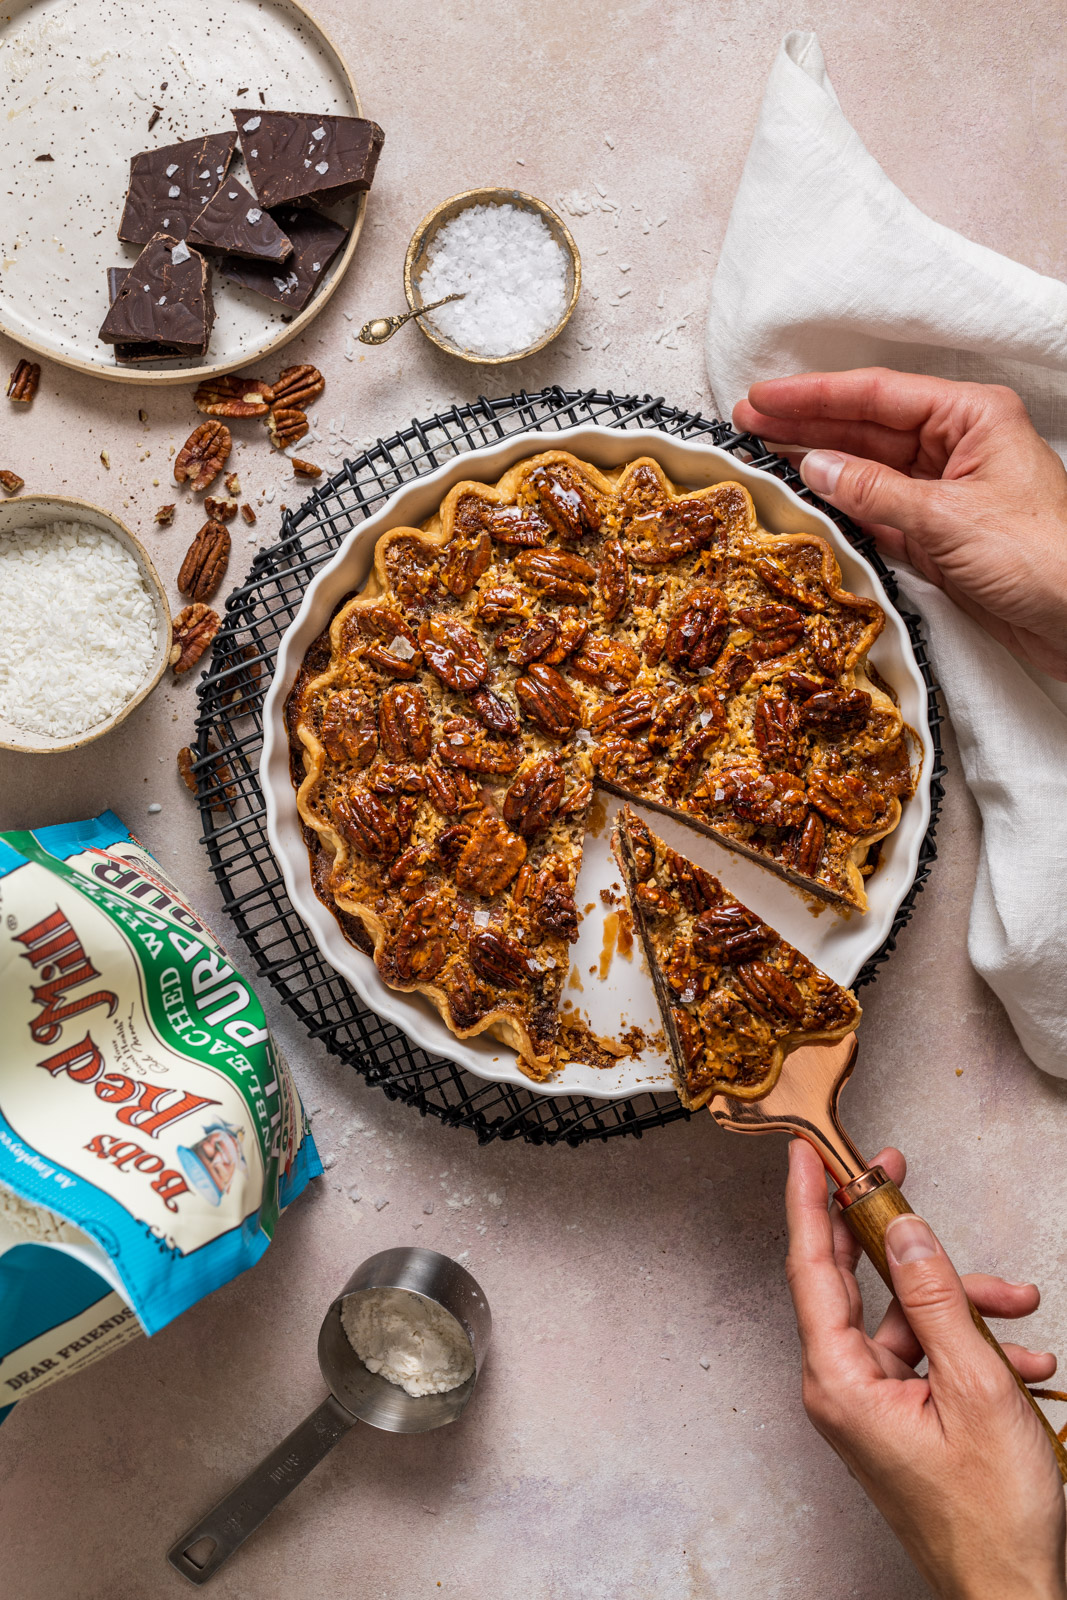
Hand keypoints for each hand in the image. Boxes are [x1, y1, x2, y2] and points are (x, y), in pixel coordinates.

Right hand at [732, 369, 1066, 678]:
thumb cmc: (1042, 558)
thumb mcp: (947, 519)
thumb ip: (874, 492)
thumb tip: (815, 467)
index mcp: (971, 417)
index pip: (878, 394)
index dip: (814, 395)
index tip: (763, 397)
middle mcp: (957, 446)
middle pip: (867, 426)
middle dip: (807, 425)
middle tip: (747, 422)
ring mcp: (945, 491)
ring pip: (867, 469)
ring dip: (817, 465)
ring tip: (762, 456)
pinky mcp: (938, 534)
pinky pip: (877, 511)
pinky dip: (841, 507)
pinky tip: (805, 499)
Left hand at [785, 1137, 1066, 1599]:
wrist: (1015, 1593)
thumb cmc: (993, 1517)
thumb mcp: (975, 1388)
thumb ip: (936, 1299)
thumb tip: (904, 1229)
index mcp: (840, 1382)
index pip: (812, 1269)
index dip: (808, 1204)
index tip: (804, 1154)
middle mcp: (843, 1389)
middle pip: (856, 1283)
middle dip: (890, 1230)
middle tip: (896, 1172)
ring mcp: (871, 1404)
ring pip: (910, 1319)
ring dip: (965, 1306)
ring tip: (1020, 1308)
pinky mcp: (900, 1417)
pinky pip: (929, 1357)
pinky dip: (974, 1349)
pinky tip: (1026, 1359)